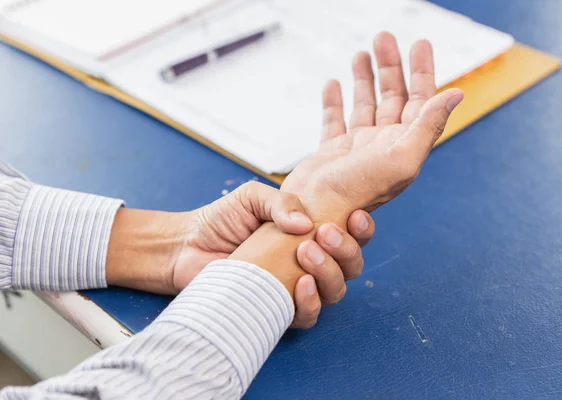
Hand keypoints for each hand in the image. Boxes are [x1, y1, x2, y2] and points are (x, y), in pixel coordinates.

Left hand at [106, 181, 373, 328]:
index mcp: (310, 232)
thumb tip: (307, 223)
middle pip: (351, 265)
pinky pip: (308, 315)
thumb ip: (281, 201)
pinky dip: (310, 303)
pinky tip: (301, 286)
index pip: (350, 234)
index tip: (354, 216)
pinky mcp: (278, 309)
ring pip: (336, 290)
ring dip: (330, 273)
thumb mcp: (252, 197)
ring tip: (306, 253)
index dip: (362, 228)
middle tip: (324, 234)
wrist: (187, 246)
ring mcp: (296, 286)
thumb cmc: (221, 220)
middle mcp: (310, 261)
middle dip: (346, 250)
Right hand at [282, 32, 463, 222]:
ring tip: (361, 53)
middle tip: (384, 38)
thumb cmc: (356, 192)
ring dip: (365, 79)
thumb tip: (457, 94)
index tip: (420, 44)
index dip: (422, 72)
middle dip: (391, 66)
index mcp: (404, 146)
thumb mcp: (400, 158)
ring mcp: (356, 148)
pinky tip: (333, 84)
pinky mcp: (331, 153)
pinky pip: (335, 121)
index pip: (420, 101)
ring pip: (365, 105)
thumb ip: (428, 126)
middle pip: (393, 97)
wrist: (315, 215)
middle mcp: (383, 146)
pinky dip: (334, 102)